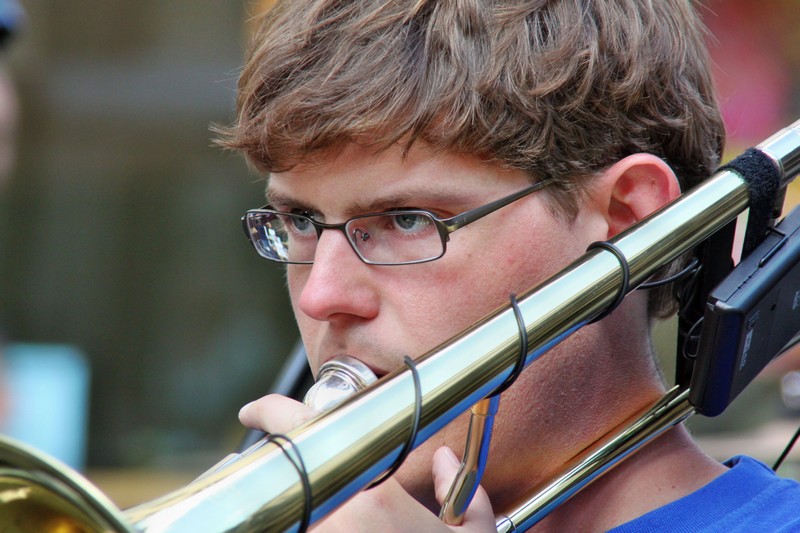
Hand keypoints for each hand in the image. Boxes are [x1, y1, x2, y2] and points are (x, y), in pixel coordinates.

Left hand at [239, 395, 495, 531]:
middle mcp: (333, 521)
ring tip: (256, 496)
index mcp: (372, 497)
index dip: (273, 411)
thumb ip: (463, 491)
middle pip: (274, 474)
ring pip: (263, 510)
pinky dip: (267, 524)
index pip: (308, 433)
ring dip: (258, 500)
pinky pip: (271, 532)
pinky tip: (269, 521)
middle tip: (254, 453)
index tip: (254, 411)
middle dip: (261, 462)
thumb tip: (447, 460)